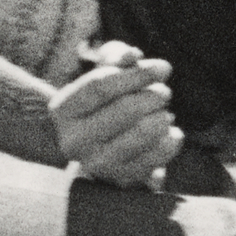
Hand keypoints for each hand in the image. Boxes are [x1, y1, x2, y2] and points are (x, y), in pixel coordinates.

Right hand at [51, 43, 181, 188]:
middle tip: (164, 92)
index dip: (136, 74)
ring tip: (166, 112)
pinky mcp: (119, 180)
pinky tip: (171, 132)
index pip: (101, 86)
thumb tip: (134, 55)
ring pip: (139, 135)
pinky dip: (169, 142)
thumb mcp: (104, 71)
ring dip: (161, 118)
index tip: (161, 68)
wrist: (97, 145)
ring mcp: (95, 164)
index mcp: (63, 110)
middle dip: (152, 96)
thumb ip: (117, 57)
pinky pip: (154, 159)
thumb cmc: (104, 100)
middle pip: (123, 110)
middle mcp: (73, 141)